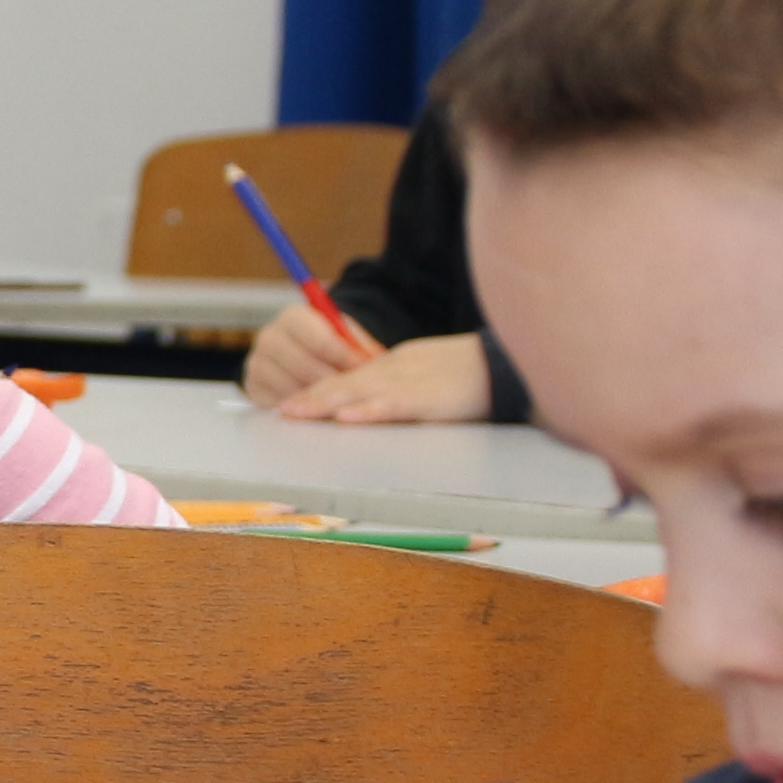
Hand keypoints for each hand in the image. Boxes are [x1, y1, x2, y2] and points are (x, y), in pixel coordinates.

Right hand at [238, 296, 361, 405]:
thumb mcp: (344, 333)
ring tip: (338, 401)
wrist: (295, 349)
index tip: (362, 369)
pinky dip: (301, 407)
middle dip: (331, 380)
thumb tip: (375, 359)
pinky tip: (318, 408)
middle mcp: (270, 336)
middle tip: (352, 391)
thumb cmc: (324, 340)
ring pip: (292, 386)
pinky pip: (280, 401)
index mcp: (293, 317)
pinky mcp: (253, 385)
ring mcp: (257, 361)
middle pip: (304, 365)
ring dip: (317, 396)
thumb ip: (359, 343)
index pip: (319, 338)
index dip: (343, 356)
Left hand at [276, 329, 489, 424]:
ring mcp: (407, 384)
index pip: (347, 379)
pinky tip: (346, 417)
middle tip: (281, 410)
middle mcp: (393, 373)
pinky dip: (368, 411)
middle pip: (344, 385)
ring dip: (324, 403)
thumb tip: (368, 405)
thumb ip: (396, 389)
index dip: (317, 391)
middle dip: (310, 398)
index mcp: (392, 368)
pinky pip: (392, 405)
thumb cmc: (466, 375)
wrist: (501, 365)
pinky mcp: (426, 399)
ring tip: (295, 411)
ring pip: (358, 393)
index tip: (290, 402)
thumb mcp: (422, 377)